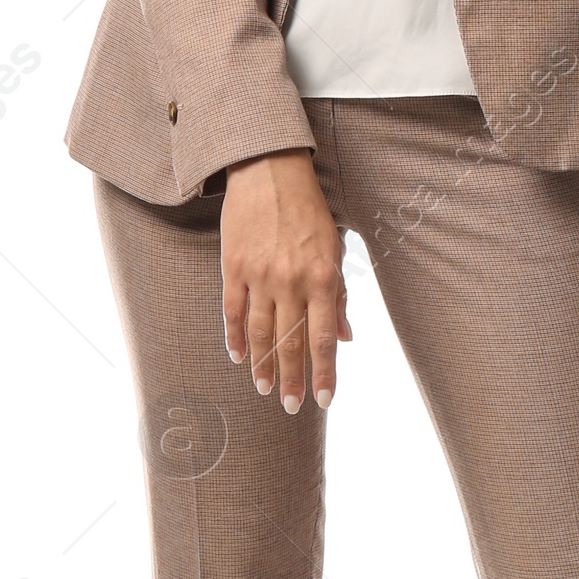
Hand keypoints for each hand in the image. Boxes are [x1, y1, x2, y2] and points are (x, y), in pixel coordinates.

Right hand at [222, 151, 350, 410]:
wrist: (270, 172)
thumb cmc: (309, 211)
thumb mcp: (334, 250)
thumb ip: (338, 297)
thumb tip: (345, 337)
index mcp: (323, 278)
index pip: (323, 338)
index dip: (324, 373)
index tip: (324, 400)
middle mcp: (292, 281)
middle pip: (290, 343)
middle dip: (293, 379)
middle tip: (293, 407)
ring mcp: (260, 275)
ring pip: (260, 333)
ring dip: (263, 365)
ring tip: (265, 389)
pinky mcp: (234, 266)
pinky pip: (233, 311)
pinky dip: (235, 337)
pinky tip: (238, 357)